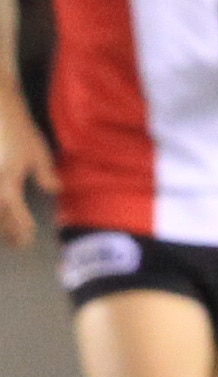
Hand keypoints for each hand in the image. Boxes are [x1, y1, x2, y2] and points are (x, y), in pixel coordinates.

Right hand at [0, 98, 58, 248]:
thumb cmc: (18, 131)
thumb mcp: (38, 153)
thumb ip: (45, 174)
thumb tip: (53, 190)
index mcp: (8, 183)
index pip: (16, 214)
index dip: (22, 229)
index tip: (28, 240)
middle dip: (8, 233)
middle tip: (18, 245)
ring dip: (0, 224)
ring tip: (8, 235)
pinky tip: (4, 210)